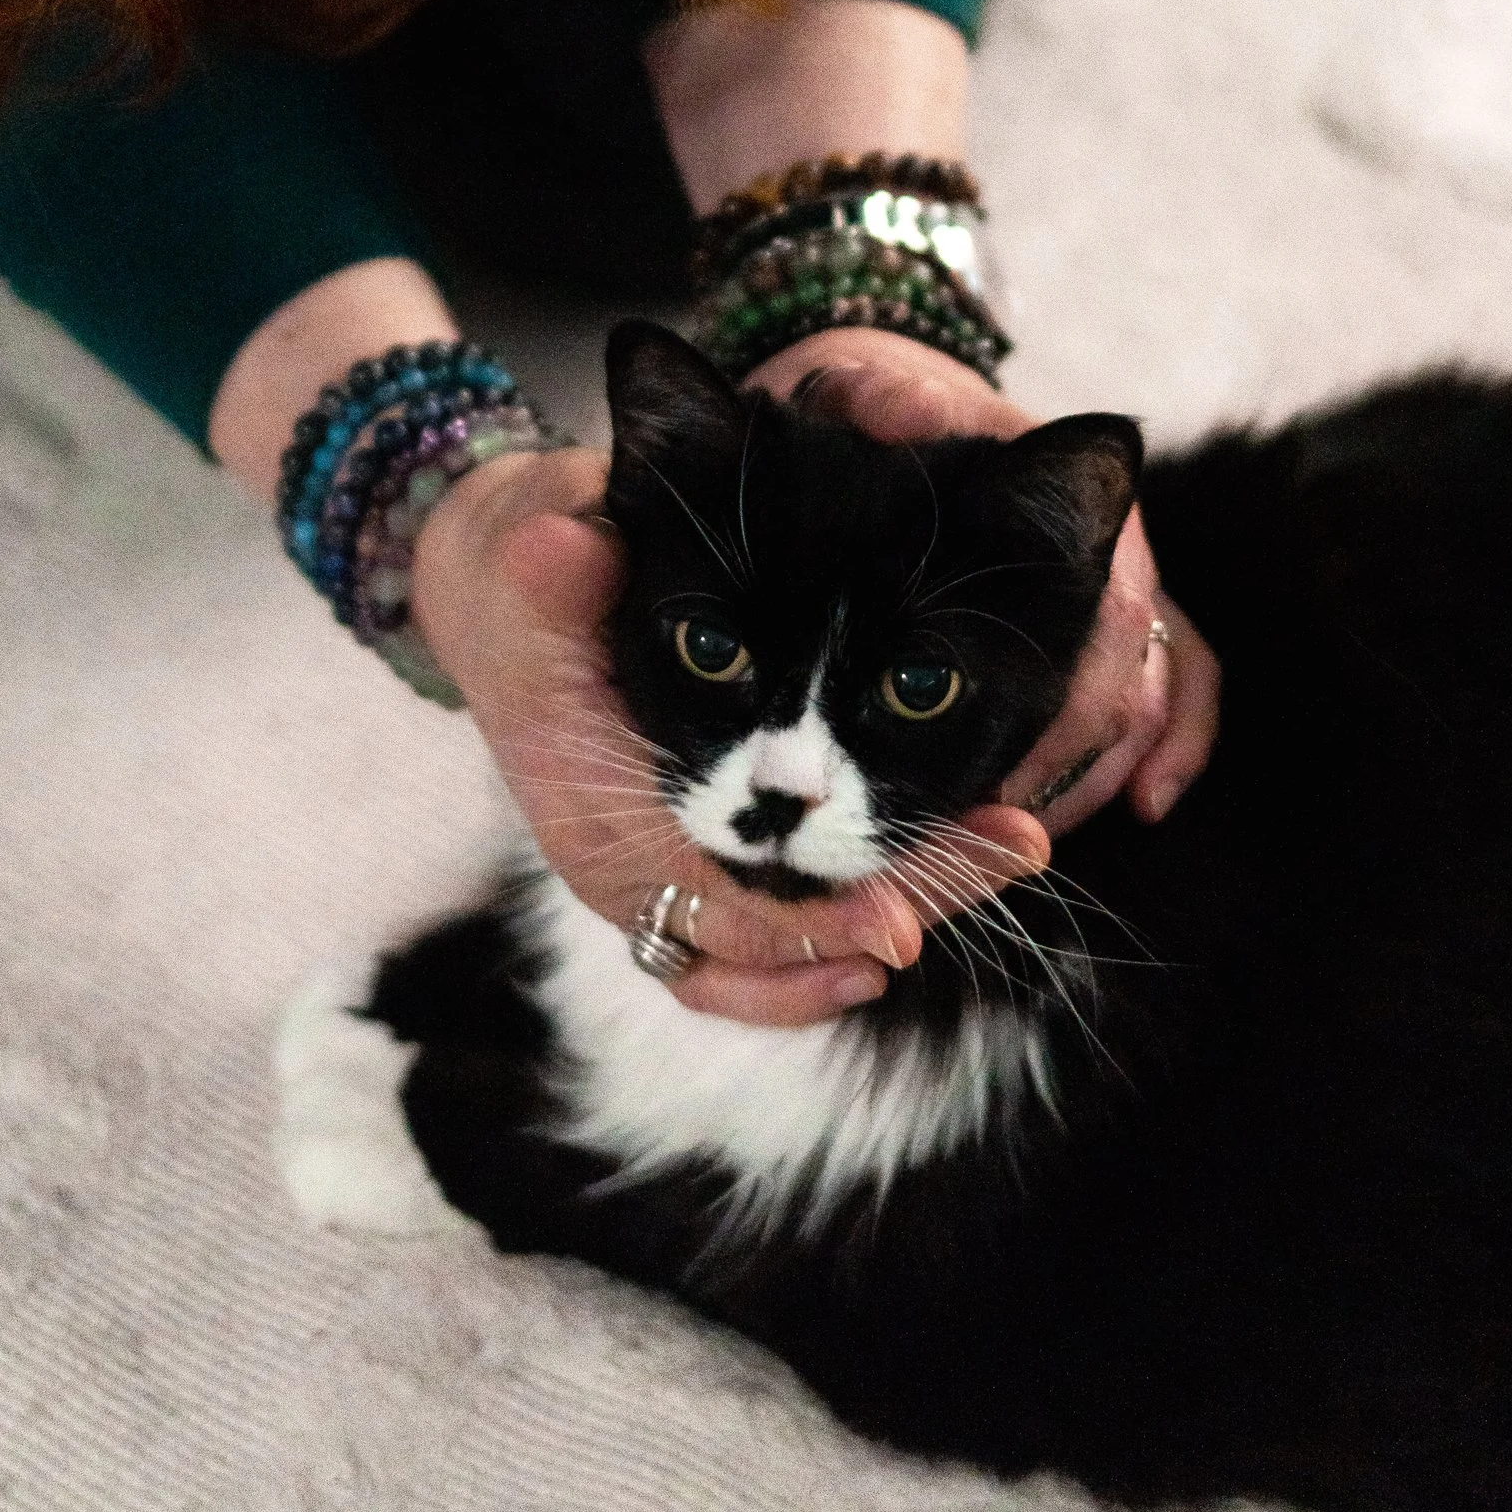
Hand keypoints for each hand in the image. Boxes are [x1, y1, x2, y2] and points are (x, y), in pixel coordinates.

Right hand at [410, 434, 994, 1027]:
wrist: (500, 598)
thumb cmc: (530, 576)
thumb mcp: (533, 552)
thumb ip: (553, 565)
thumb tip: (565, 548)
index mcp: (592, 807)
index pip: (715, 893)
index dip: (811, 912)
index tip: (905, 915)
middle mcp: (619, 868)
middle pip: (767, 935)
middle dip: (892, 902)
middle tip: (1011, 851)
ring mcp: (648, 882)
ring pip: (766, 958)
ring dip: (877, 928)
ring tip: (993, 871)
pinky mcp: (674, 875)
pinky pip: (741, 960)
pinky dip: (814, 964)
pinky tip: (898, 931)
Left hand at [747, 329, 1219, 856]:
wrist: (898, 398)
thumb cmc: (876, 408)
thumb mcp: (864, 393)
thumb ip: (883, 401)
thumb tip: (902, 407)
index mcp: (1062, 492)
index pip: (1099, 613)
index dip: (1057, 712)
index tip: (994, 785)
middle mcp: (1107, 535)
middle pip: (1125, 674)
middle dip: (1064, 766)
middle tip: (992, 829)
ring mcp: (1120, 575)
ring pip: (1155, 691)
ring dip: (1100, 773)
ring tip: (1031, 836)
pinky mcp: (1118, 611)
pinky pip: (1185, 683)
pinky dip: (1178, 748)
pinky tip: (1149, 806)